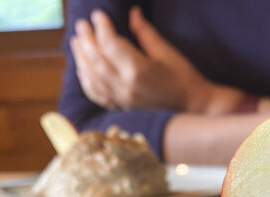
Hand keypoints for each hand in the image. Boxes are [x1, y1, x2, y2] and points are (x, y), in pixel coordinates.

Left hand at [70, 7, 241, 113]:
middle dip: (87, 40)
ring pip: (93, 77)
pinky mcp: (122, 108)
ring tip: (76, 42)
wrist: (193, 109)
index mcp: (138, 71)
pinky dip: (86, 81)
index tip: (98, 15)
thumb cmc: (184, 79)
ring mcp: (122, 100)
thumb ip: (145, 33)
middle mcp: (126, 87)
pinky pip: (97, 95)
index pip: (111, 44)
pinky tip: (83, 69)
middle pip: (97, 60)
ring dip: (82, 59)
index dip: (101, 28)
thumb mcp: (167, 52)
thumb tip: (132, 13)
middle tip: (81, 25)